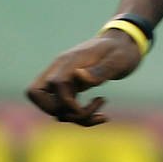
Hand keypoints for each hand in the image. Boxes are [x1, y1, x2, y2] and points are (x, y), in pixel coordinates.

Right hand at [26, 31, 145, 125]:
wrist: (125, 43)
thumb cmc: (123, 50)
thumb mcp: (119, 59)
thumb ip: (100, 69)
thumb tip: (78, 76)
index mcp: (71, 60)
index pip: (54, 83)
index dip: (66, 101)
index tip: (86, 106)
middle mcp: (61, 69)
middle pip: (37, 94)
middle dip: (60, 111)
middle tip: (86, 111)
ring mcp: (63, 78)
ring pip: (52, 105)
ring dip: (74, 117)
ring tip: (101, 115)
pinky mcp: (69, 87)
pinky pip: (63, 107)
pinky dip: (79, 116)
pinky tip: (101, 115)